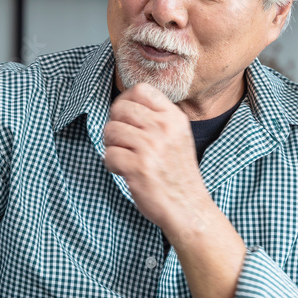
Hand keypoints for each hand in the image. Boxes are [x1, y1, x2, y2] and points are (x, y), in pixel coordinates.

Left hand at [103, 83, 211, 238]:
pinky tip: (125, 171)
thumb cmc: (178, 173)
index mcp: (174, 118)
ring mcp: (151, 147)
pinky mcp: (138, 167)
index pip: (141, 90)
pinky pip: (109, 155)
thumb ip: (158, 118)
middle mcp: (163, 128)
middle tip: (122, 141)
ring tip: (125, 157)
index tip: (124, 116)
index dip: (125, 100)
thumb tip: (125, 104)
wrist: (188, 207)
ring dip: (112, 146)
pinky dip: (111, 165)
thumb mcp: (177, 136)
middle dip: (115, 124)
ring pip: (111, 130)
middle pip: (120, 108)